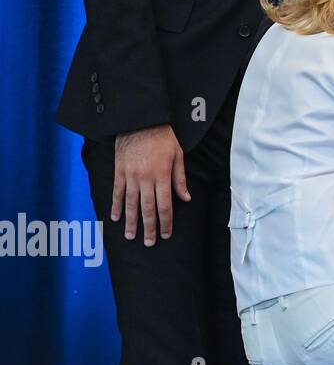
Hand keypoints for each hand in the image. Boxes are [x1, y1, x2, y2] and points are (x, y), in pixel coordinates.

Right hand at [112, 124, 189, 245]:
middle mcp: (145, 179)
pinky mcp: (119, 172)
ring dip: (131, 222)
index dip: (166, 222)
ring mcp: (130, 176)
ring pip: (131, 204)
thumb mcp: (178, 155)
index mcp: (162, 175)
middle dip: (149, 228)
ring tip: (131, 236)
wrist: (140, 121)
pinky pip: (117, 192)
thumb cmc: (162, 137)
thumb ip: (180, 178)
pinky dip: (116, 206)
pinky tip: (115, 218)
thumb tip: (186, 198)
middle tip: (149, 243)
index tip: (166, 234)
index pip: (165, 205)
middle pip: (147, 209)